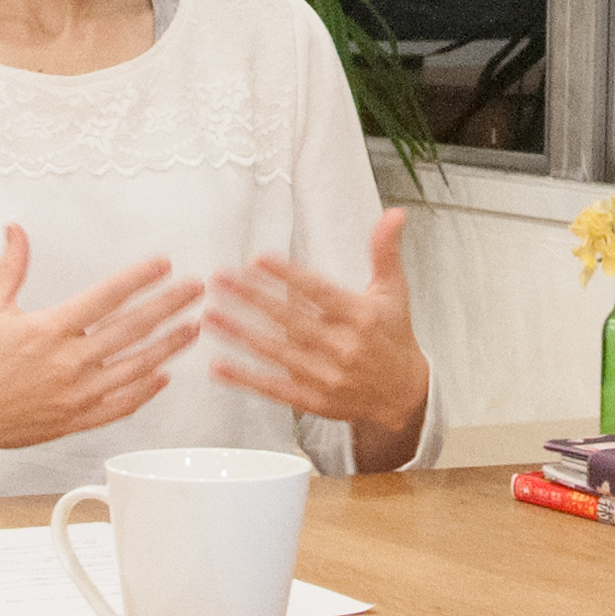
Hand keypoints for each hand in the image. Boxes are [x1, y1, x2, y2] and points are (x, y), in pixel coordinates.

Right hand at [0, 227, 204, 491]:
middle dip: (169, 307)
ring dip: (168, 347)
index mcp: (47, 330)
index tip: (164, 264)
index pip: (105, 297)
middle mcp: (66, 362)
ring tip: (193, 328)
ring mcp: (74, 395)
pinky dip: (146, 391)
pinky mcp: (74, 421)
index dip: (139, 279)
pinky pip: (120, 407)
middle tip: (196, 291)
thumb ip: (11, 266)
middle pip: (131, 330)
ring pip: (134, 369)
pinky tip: (164, 375)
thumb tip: (15, 228)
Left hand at [206, 211, 432, 472]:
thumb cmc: (393, 336)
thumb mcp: (394, 291)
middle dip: (252, 298)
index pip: (318, 292)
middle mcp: (344, 348)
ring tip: (211, 315)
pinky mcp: (314, 401)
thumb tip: (395, 214)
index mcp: (361, 317)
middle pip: (290, 321)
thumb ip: (385, 251)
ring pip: (277, 353)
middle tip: (220, 280)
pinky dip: (245, 379)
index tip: (257, 260)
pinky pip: (274, 389)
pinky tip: (219, 366)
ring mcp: (327, 378)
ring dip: (240, 334)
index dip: (287, 276)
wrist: (403, 395)